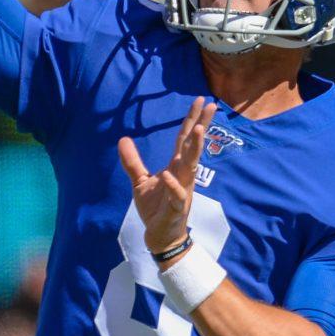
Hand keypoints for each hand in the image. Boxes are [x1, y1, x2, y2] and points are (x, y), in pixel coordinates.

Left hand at [118, 97, 215, 254]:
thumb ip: (132, 161)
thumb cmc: (155, 207)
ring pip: (191, 166)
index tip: (201, 100)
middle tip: (211, 105)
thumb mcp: (139, 181)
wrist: (159, 235)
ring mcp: (182, 189)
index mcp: (175, 166)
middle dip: (201, 125)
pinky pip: (177, 194)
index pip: (184, 139)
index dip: (191, 119)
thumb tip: (122, 139)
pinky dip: (174, 185)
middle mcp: (183, 174)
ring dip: (195, 148)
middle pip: (192, 145)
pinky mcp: (177, 206)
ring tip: (198, 130)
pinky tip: (169, 175)